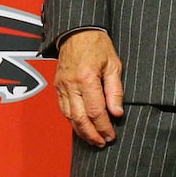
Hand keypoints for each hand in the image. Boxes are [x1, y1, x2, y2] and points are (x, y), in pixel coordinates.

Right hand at [54, 29, 124, 145]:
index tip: (111, 136)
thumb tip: (117, 113)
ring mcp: (61, 87)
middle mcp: (70, 86)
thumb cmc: (98, 46)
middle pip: (80, 119)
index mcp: (86, 79)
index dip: (104, 127)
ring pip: (69, 117)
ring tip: (93, 140)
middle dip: (92, 134)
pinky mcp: (58, 87)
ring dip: (81, 131)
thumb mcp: (114, 65)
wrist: (77, 33)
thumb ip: (115, 90)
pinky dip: (73, 121)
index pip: (96, 111)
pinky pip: (64, 110)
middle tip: (102, 143)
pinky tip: (82, 126)